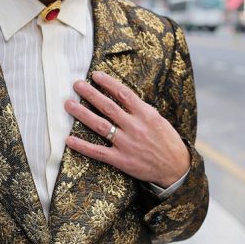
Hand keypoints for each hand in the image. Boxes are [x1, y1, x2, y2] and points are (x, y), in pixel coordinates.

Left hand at [64, 71, 189, 187]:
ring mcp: (126, 144)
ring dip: (82, 114)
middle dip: (90, 93)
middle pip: (108, 106)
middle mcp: (134, 127)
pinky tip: (69, 139)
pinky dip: (82, 146)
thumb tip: (125, 97)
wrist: (175, 168)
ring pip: (100, 125)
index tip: (95, 75)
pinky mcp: (121, 160)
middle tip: (76, 84)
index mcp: (145, 114)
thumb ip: (142, 109)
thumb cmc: (167, 141)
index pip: (123, 93)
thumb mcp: (158, 120)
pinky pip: (98, 152)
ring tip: (68, 104)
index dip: (108, 83)